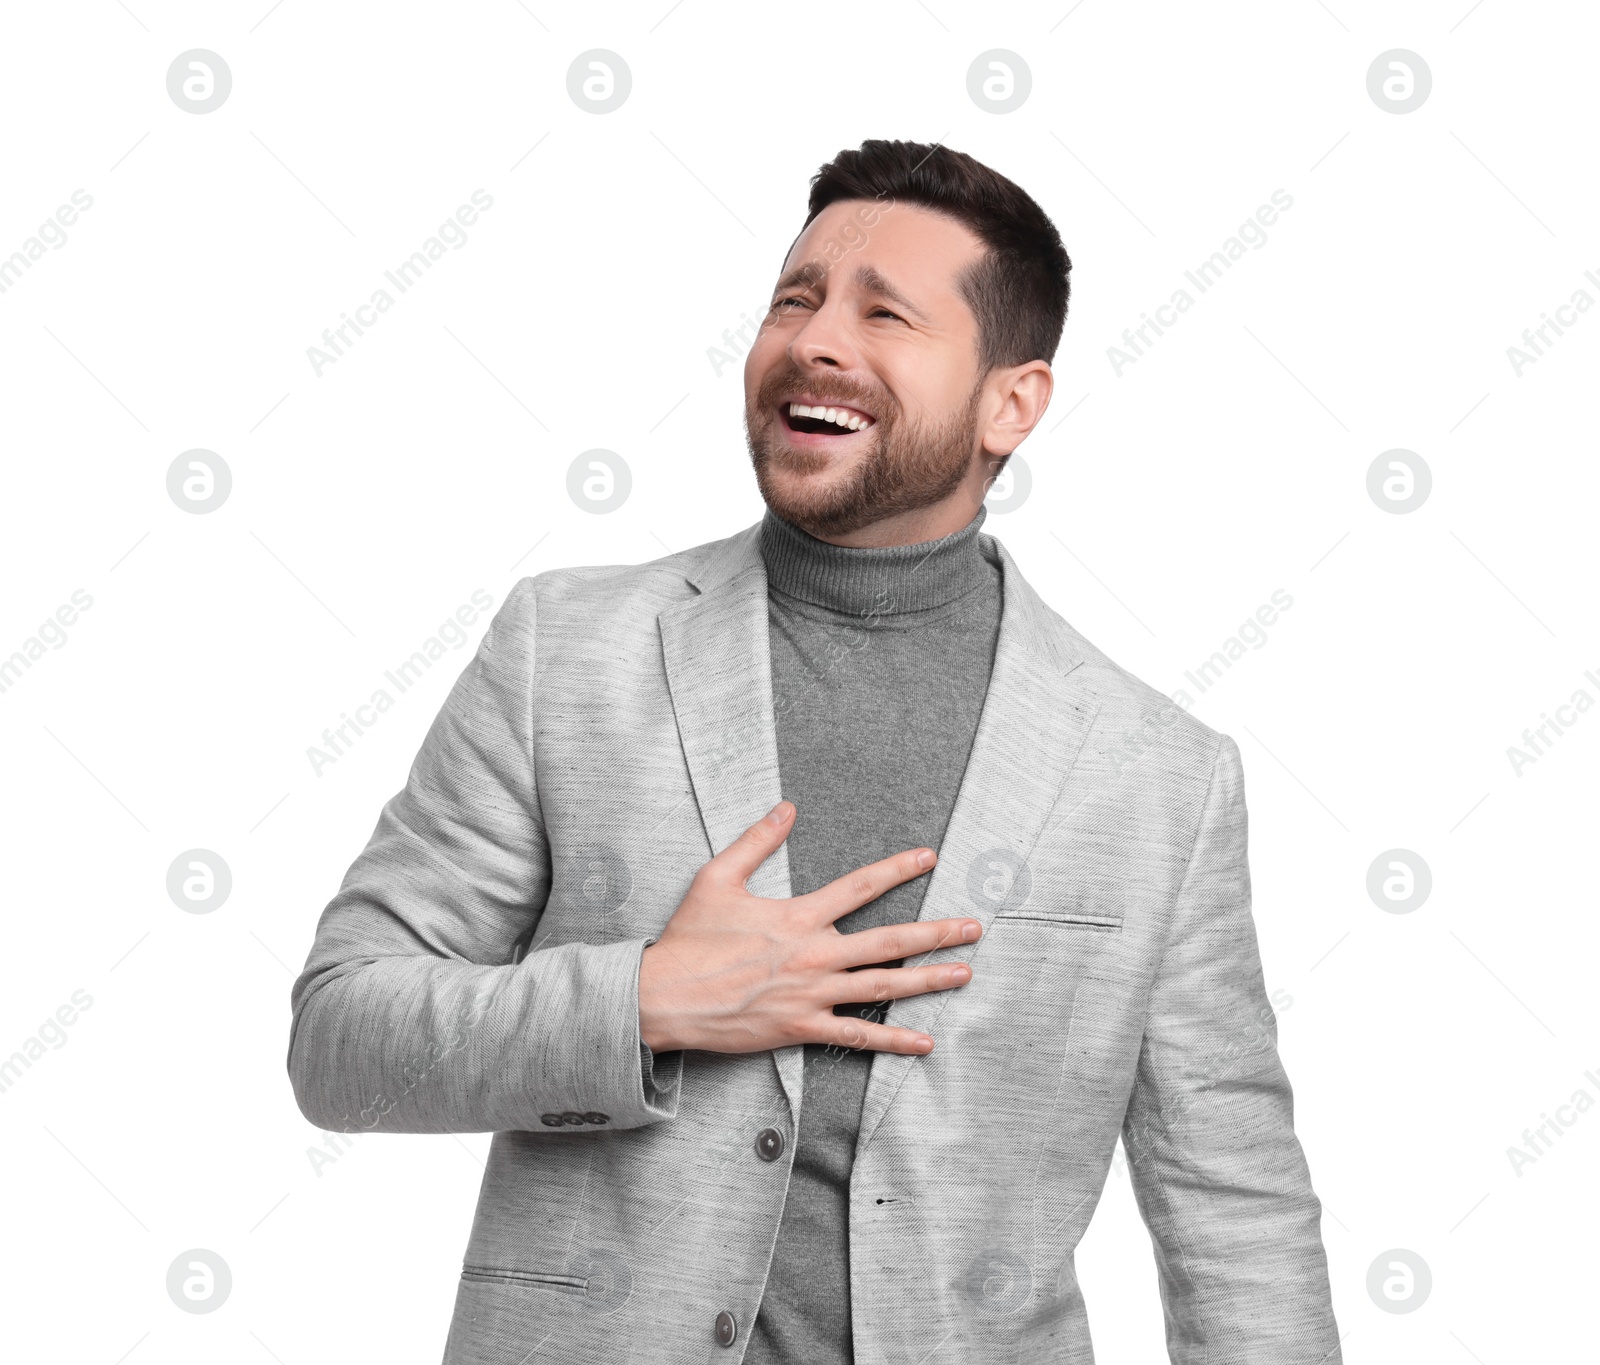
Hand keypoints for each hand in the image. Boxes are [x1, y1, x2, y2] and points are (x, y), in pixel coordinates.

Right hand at [638, 800, 980, 1056]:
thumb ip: (756, 841)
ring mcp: (813, 994)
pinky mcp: (803, 1028)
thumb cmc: (689, 939)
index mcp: (798, 916)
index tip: (929, 857)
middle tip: (973, 928)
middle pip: (889, 941)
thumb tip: (786, 809)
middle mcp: (815, 955)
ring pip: (884, 987)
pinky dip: (894, 1041)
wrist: (665, 996)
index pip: (860, 887)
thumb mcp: (717, 878)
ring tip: (964, 974)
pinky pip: (858, 1035)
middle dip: (936, 934)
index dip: (898, 869)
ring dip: (929, 981)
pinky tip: (924, 1042)